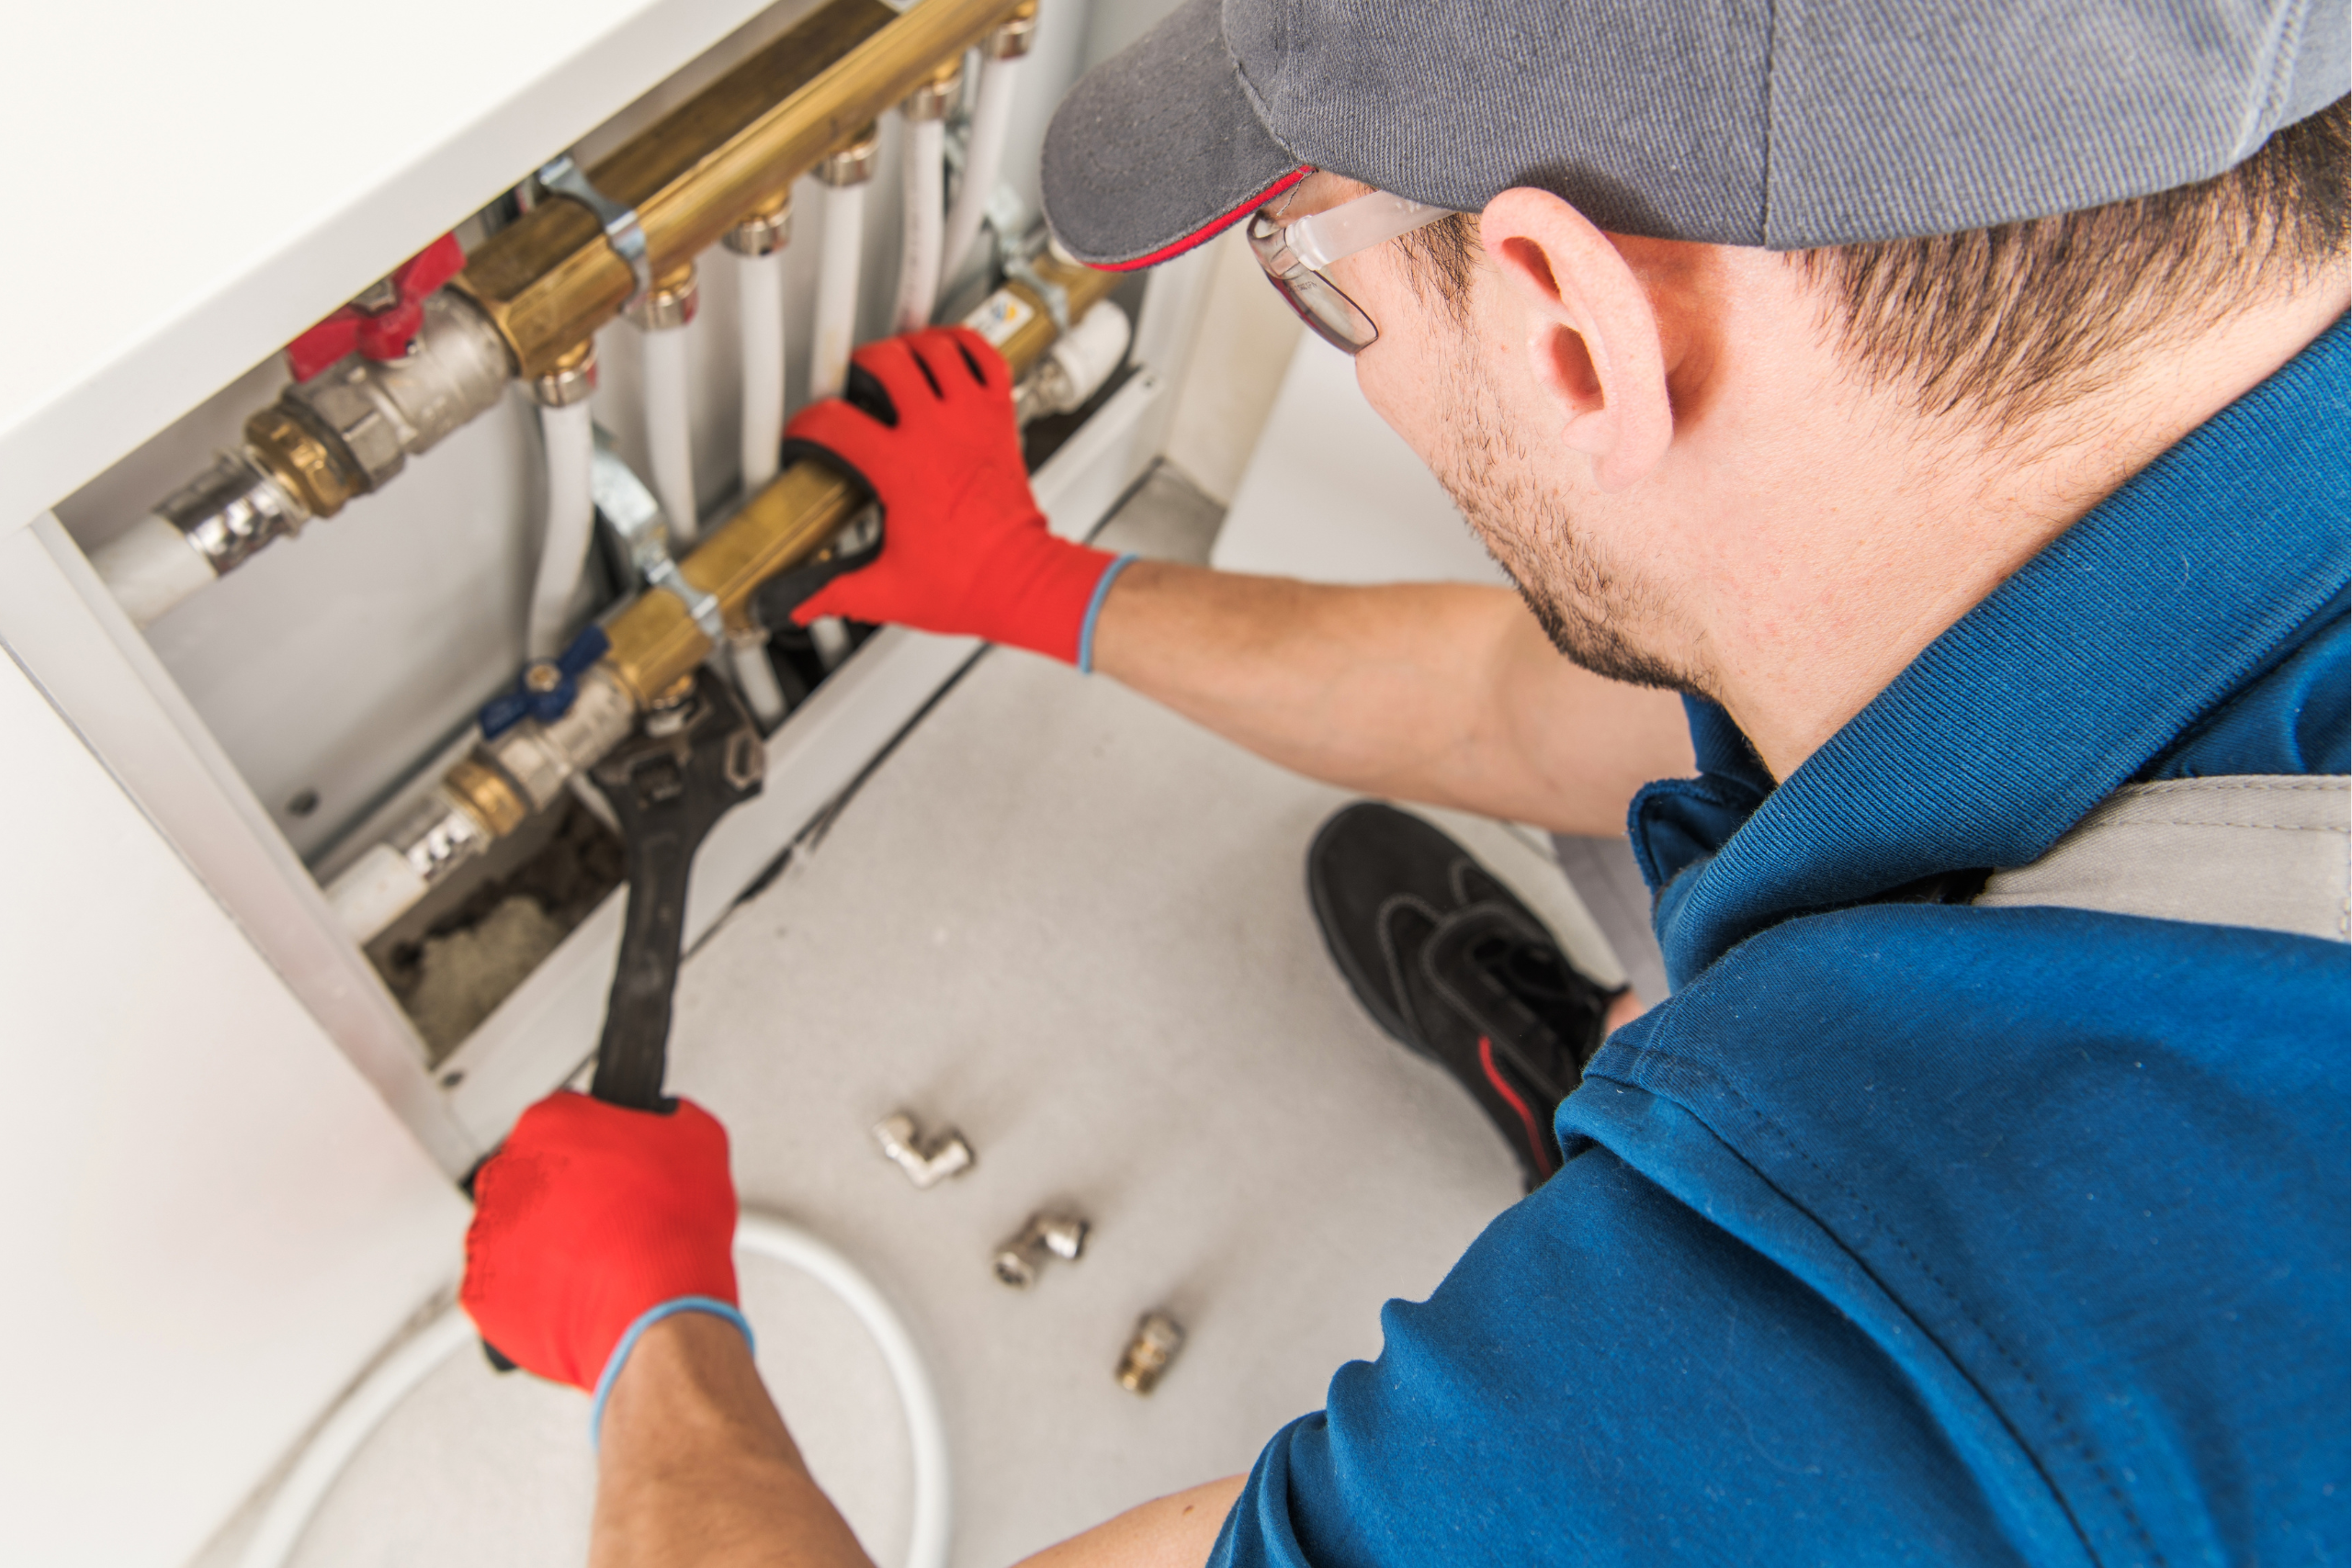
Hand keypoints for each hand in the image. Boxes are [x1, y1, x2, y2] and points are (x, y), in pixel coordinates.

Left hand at [462, 1091, 740, 1392]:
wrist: (656, 1313)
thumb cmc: (672, 1231)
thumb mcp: (699, 1140)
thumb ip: (668, 1118)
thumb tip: (666, 1120)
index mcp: (549, 1123)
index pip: (564, 1116)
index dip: (597, 1142)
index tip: (614, 1162)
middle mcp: (507, 1174)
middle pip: (534, 1174)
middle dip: (567, 1192)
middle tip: (613, 1215)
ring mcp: (488, 1236)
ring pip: (516, 1231)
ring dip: (548, 1242)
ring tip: (601, 1259)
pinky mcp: (482, 1294)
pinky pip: (505, 1287)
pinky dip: (536, 1291)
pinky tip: (578, 1290)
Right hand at [783, 326, 1118, 663]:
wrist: (1025, 581)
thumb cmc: (970, 583)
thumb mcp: (886, 592)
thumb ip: (833, 593)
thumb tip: (799, 603)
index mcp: (901, 467)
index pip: (833, 422)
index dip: (806, 426)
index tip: (805, 439)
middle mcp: (936, 432)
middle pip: (885, 360)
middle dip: (857, 367)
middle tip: (851, 388)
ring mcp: (971, 419)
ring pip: (935, 348)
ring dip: (909, 348)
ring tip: (894, 365)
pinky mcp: (999, 417)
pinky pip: (985, 357)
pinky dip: (964, 345)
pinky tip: (947, 355)